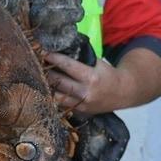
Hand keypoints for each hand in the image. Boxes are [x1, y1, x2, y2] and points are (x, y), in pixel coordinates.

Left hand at [44, 47, 160, 115]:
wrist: (123, 93)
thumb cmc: (107, 74)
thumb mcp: (97, 63)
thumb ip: (81, 59)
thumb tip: (60, 48)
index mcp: (91, 77)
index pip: (67, 66)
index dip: (54, 58)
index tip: (44, 53)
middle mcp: (85, 92)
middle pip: (58, 81)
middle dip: (46, 71)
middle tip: (37, 63)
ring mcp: (81, 104)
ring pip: (56, 95)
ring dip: (47, 85)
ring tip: (39, 76)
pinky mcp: (80, 111)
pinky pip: (61, 104)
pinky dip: (54, 96)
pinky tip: (47, 88)